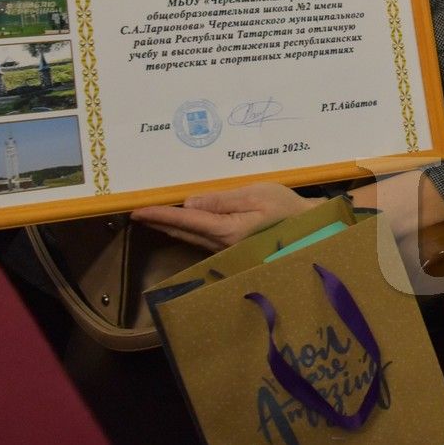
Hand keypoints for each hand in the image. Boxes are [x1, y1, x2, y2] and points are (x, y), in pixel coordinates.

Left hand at [130, 182, 324, 251]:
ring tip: (150, 218)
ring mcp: (224, 249)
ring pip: (188, 237)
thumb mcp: (255, 195)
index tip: (137, 211)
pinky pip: (199, 239)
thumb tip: (189, 203)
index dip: (160, 215)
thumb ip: (221, 199)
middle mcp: (220, 244)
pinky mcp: (230, 247)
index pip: (185, 220)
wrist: (308, 227)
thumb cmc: (285, 207)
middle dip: (158, 222)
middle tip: (135, 213)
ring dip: (169, 227)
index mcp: (226, 230)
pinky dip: (184, 230)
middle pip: (182, 231)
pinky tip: (178, 225)